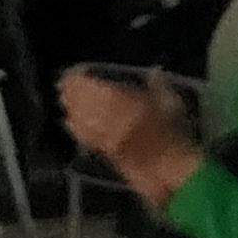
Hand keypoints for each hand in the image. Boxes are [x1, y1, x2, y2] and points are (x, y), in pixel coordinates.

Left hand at [60, 70, 196, 198]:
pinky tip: (70, 123)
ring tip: (68, 101)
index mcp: (113, 96)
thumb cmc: (170, 130)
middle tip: (67, 85)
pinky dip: (73, 126)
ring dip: (70, 107)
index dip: (77, 77)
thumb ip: (158, 85)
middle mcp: (97, 112)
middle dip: (70, 91)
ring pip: (74, 115)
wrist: (164, 166)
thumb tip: (155, 71)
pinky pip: (79, 133)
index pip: (84, 83)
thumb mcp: (170, 102)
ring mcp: (95, 131)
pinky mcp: (97, 148)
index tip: (77, 72)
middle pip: (75, 98)